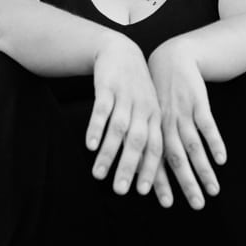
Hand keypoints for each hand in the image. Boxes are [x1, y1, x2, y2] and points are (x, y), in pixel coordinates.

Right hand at [86, 35, 165, 200]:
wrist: (121, 52)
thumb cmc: (134, 91)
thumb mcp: (146, 112)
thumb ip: (145, 139)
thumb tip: (144, 174)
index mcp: (156, 118)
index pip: (156, 148)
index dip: (149, 170)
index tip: (142, 193)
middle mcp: (144, 109)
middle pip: (138, 143)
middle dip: (129, 168)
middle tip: (120, 192)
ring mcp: (126, 98)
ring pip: (119, 130)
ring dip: (109, 154)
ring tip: (98, 175)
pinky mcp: (107, 88)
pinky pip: (102, 110)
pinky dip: (96, 128)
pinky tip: (89, 145)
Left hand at [148, 39, 226, 209]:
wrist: (172, 57)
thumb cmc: (163, 92)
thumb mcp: (154, 114)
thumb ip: (156, 140)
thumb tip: (154, 168)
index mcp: (153, 130)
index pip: (156, 162)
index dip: (161, 183)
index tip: (167, 205)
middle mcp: (166, 125)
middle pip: (176, 160)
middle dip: (186, 185)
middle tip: (197, 206)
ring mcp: (182, 114)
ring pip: (192, 147)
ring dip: (203, 170)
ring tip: (213, 191)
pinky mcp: (198, 102)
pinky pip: (206, 125)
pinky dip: (214, 143)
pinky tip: (221, 160)